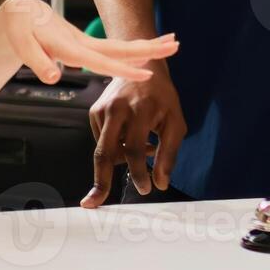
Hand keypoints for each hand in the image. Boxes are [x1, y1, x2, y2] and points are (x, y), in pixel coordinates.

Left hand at [0, 0, 178, 85]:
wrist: (23, 13)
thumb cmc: (21, 30)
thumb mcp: (22, 46)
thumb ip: (38, 62)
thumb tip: (53, 77)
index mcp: (70, 48)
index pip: (102, 61)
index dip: (124, 69)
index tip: (147, 73)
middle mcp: (84, 44)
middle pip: (122, 48)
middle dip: (149, 48)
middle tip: (176, 45)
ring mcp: (88, 43)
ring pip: (122, 46)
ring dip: (147, 46)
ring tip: (173, 43)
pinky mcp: (87, 45)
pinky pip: (115, 48)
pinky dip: (134, 49)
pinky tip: (149, 52)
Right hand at [82, 68, 184, 208]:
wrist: (141, 65)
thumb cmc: (162, 97)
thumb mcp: (175, 122)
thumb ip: (169, 153)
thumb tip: (161, 183)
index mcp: (138, 110)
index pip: (134, 150)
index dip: (138, 173)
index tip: (145, 189)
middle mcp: (115, 109)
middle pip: (104, 153)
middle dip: (100, 181)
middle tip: (93, 203)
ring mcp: (101, 109)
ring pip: (105, 150)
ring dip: (121, 159)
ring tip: (144, 145)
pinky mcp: (93, 111)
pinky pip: (102, 141)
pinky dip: (116, 147)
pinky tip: (130, 135)